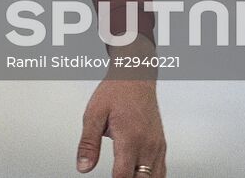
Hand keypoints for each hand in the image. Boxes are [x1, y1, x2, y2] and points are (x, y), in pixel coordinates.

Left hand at [76, 59, 165, 175]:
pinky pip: (160, 170)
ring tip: (125, 177)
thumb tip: (83, 167)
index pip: (123, 175)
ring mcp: (157, 146)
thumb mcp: (93, 114)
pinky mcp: (161, 145)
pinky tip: (139, 177)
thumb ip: (88, 143)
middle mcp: (148, 144)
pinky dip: (151, 177)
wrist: (136, 76)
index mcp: (130, 138)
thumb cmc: (116, 91)